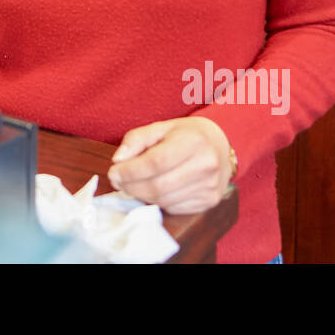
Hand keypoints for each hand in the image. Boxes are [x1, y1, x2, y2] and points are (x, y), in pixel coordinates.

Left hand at [106, 116, 232, 213]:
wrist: (220, 145)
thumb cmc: (186, 135)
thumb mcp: (161, 127)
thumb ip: (136, 139)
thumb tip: (118, 160)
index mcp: (194, 141)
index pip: (156, 162)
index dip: (131, 171)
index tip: (113, 172)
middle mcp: (206, 165)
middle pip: (159, 185)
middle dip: (131, 186)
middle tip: (117, 181)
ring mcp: (210, 186)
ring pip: (164, 200)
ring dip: (141, 195)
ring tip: (131, 185)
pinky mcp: (210, 201)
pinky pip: (174, 208)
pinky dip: (157, 202)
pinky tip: (152, 190)